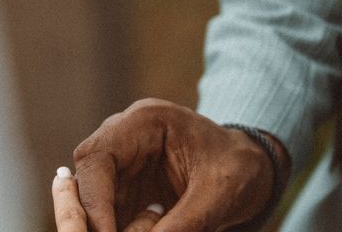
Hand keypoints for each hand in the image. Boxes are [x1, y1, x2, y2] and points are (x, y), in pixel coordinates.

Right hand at [73, 98, 289, 231]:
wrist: (253, 166)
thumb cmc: (240, 168)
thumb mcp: (216, 195)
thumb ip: (182, 225)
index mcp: (145, 121)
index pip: (98, 157)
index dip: (93, 200)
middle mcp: (126, 136)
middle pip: (88, 177)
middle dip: (93, 215)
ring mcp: (125, 160)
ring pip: (94, 198)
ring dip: (106, 225)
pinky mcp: (129, 185)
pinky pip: (110, 212)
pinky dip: (118, 229)